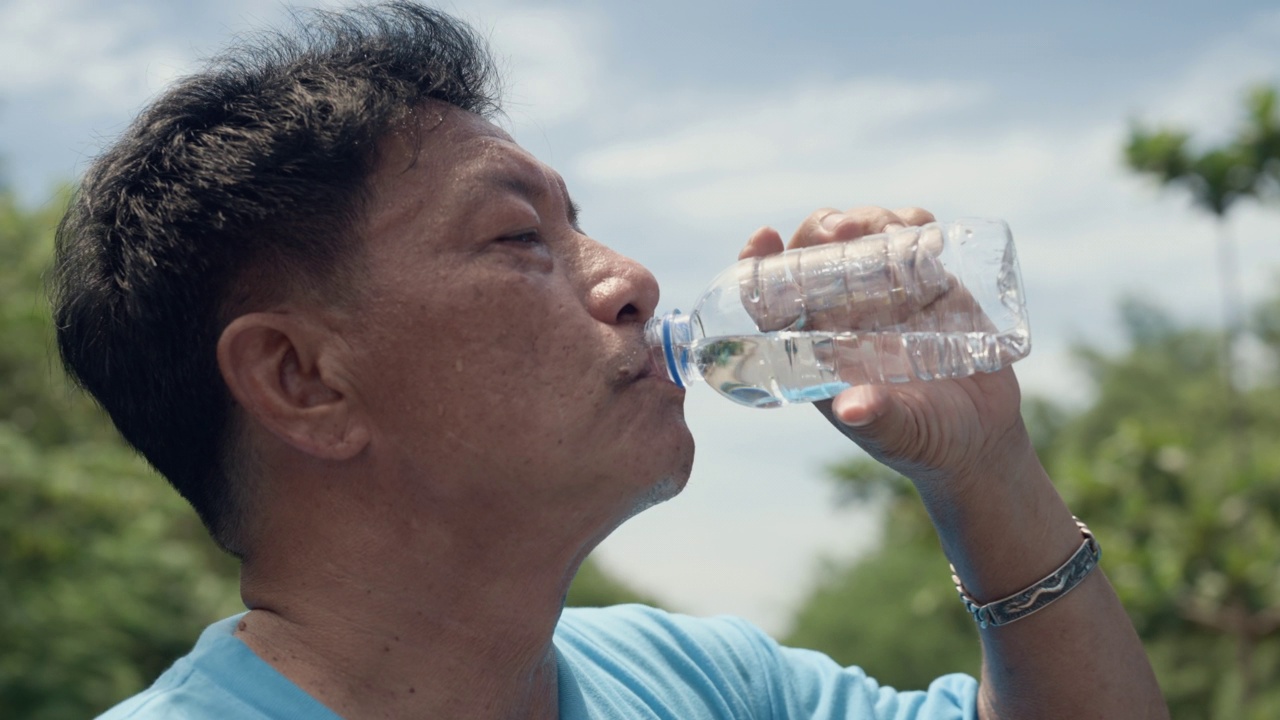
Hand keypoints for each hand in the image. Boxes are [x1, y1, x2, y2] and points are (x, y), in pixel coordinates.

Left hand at [738, 206, 1030, 492]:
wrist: (981, 439)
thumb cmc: (925, 442)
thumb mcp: (897, 432)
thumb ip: (876, 420)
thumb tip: (851, 409)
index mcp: (818, 344)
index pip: (774, 297)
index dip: (760, 262)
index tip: (765, 236)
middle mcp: (845, 314)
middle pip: (818, 253)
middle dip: (824, 229)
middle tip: (847, 231)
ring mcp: (887, 294)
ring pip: (862, 237)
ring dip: (870, 219)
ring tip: (893, 230)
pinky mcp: (930, 284)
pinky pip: (911, 239)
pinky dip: (913, 223)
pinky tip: (923, 228)